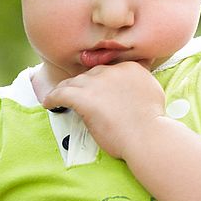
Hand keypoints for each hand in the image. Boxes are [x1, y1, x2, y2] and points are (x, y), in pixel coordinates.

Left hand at [42, 62, 165, 159]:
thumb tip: (143, 65)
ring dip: (65, 89)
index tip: (96, 89)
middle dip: (83, 85)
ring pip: (73, 82)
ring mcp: (96, 83)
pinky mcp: (83, 98)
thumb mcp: (153, 89)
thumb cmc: (152, 120)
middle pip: (89, 74)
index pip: (107, 69)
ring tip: (58, 97)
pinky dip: (52, 97)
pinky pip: (61, 93)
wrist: (147, 135)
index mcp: (128, 67)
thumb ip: (142, 77)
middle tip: (77, 95)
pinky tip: (48, 103)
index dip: (99, 80)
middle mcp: (111, 70)